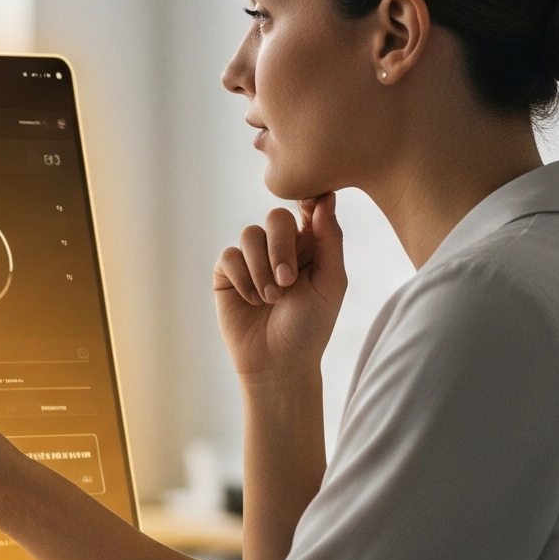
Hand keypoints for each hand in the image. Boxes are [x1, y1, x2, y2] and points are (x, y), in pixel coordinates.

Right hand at [214, 193, 345, 381]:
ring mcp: (251, 259)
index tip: (309, 207)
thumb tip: (327, 198)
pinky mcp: (227, 274)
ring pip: (249, 235)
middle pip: (275, 217)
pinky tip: (252, 301)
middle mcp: (279, 247)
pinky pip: (229, 257)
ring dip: (261, 268)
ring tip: (270, 299)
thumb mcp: (331, 282)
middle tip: (287, 281)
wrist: (278, 361)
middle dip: (281, 248)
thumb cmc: (310, 325)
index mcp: (309, 245)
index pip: (306, 208)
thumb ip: (330, 239)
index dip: (306, 202)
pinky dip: (242, 279)